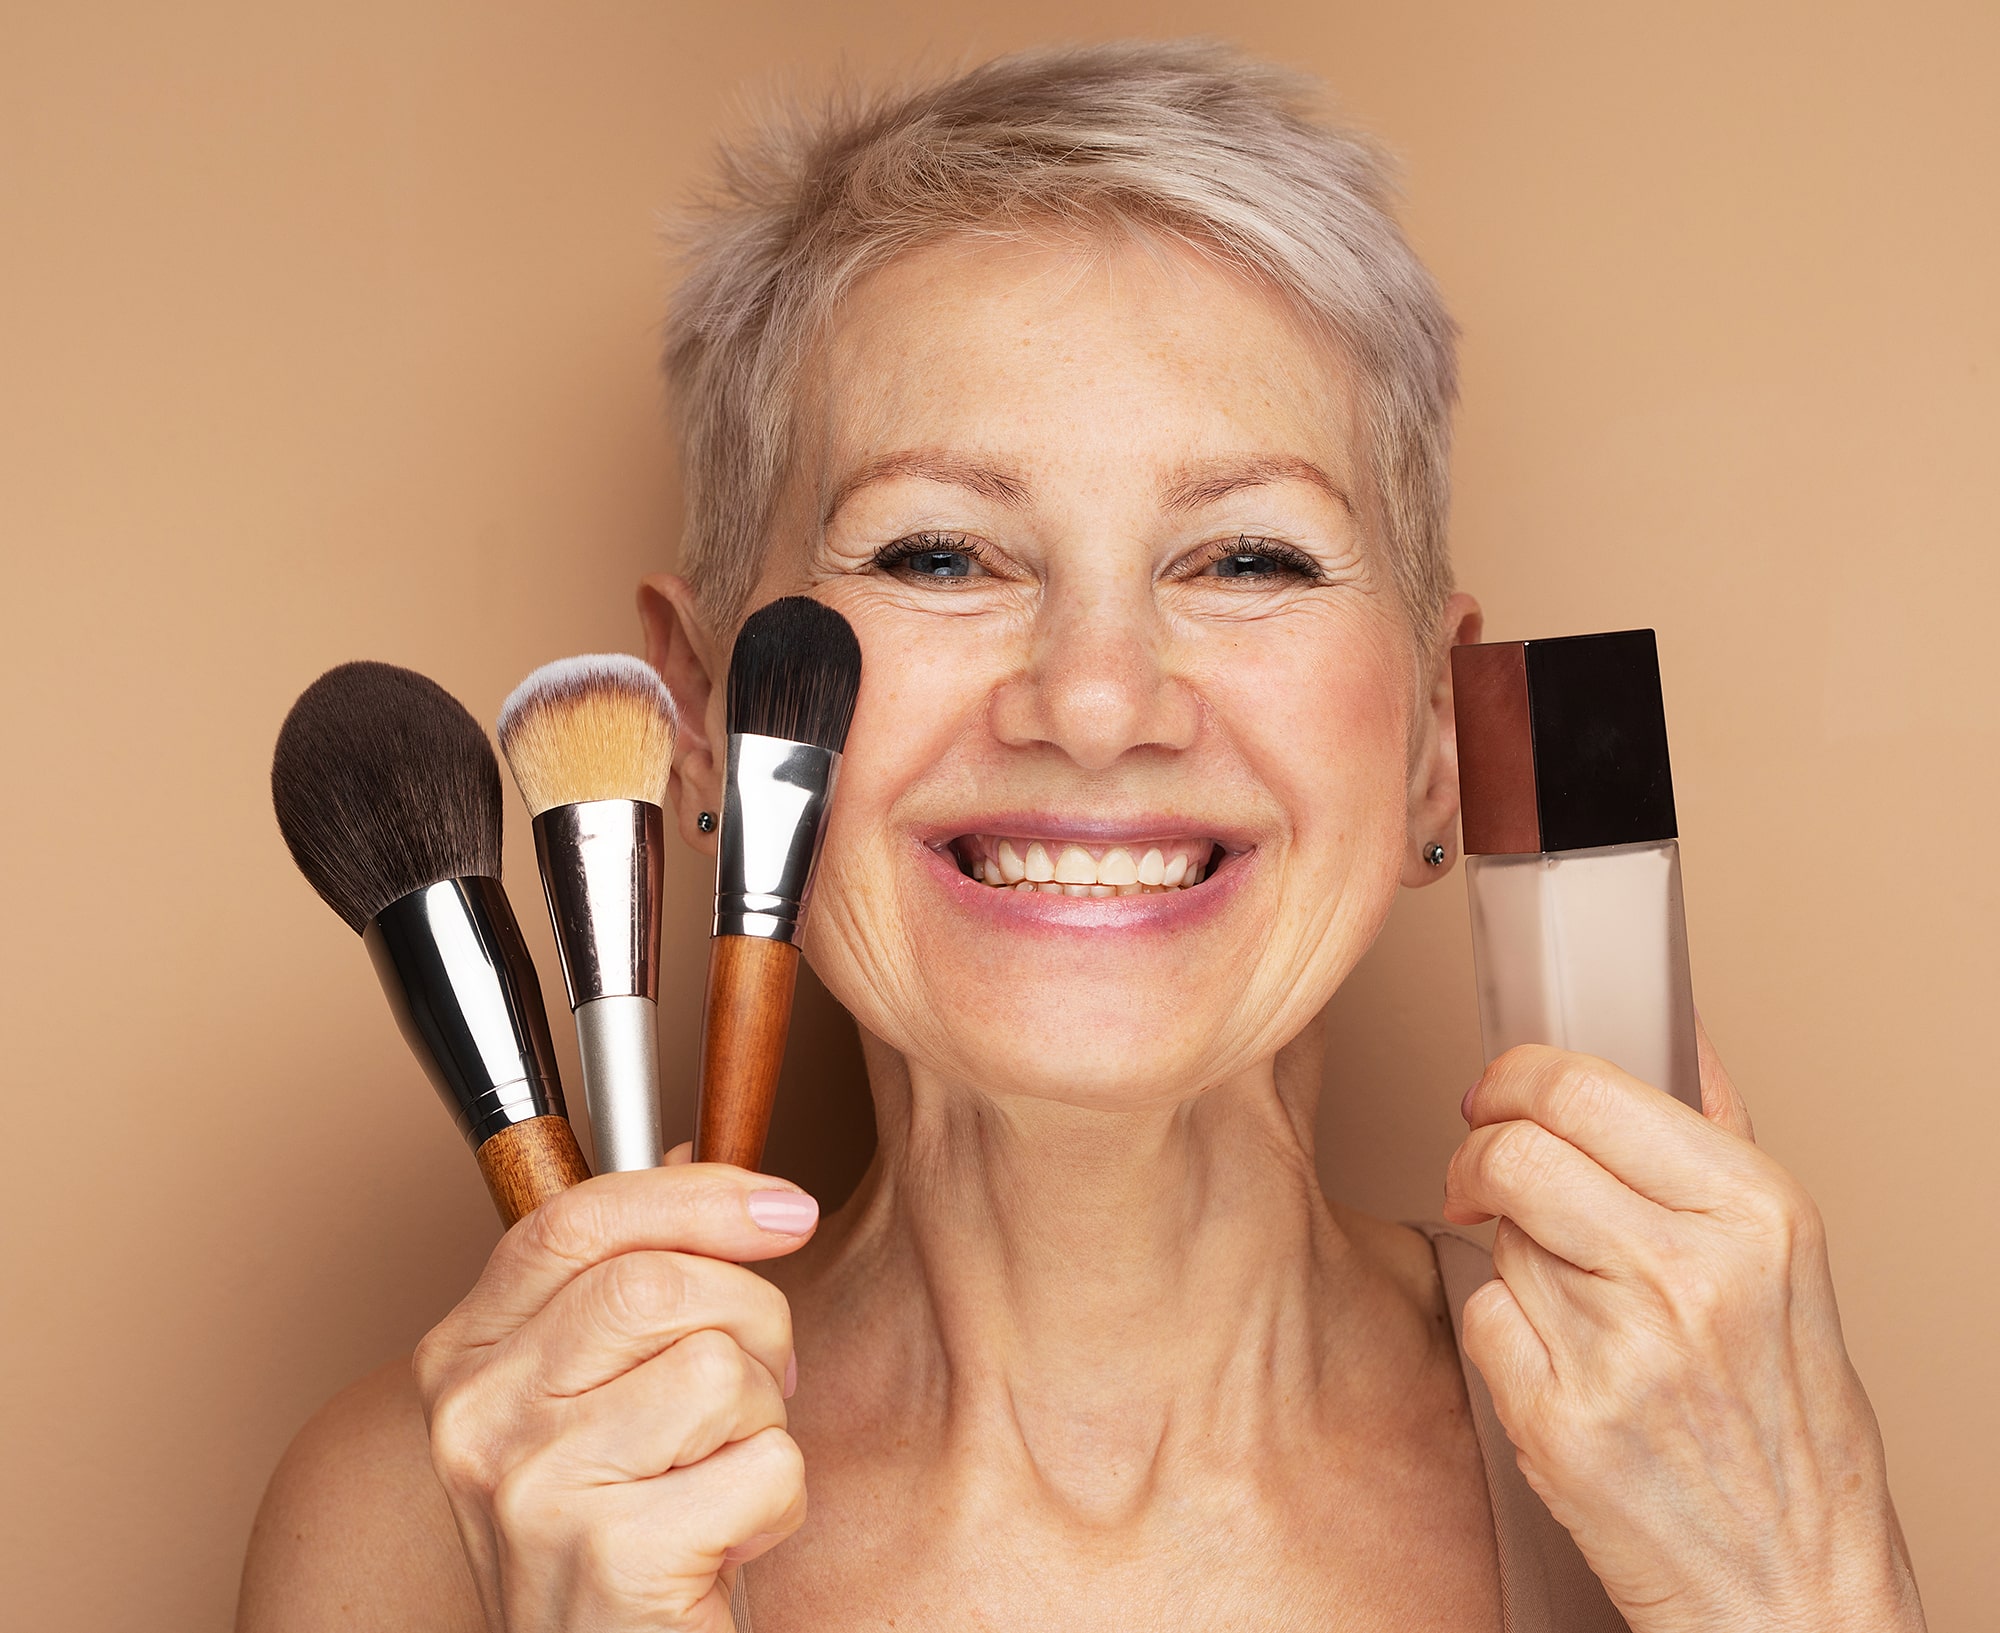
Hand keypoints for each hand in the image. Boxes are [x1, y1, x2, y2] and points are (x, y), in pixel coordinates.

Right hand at [413, 1148, 815, 1631]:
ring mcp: (529, 1491)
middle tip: (761, 1385)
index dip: (697, 1195)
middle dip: (753, 1321)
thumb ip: (624, 1278)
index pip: (575, 1219)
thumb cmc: (620, 1537)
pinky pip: (763, 1466)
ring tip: (719, 1477)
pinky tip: (724, 1546)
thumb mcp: (599, 1398)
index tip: (785, 1208)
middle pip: (659, 1282)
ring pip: (718, 1367)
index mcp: (463, 1357)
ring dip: (762, 1422)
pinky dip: (776, 1504)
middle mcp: (474, 1417)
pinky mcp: (608, 1559)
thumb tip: (692, 1153)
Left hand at [1443, 1025, 1924, 1631]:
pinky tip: (1560, 1362)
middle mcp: (1690, 1271)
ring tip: (1575, 1298)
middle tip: (1483, 1173)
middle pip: (1513, 1149)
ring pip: (1494, 1233)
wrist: (1796, 1585)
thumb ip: (1718, 1132)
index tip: (1498, 1093)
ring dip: (1509, 1251)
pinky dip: (1502, 1331)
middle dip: (1480, 1152)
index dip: (1514, 1079)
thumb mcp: (1783, 1259)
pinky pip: (1481, 1317)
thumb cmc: (1790, 1423)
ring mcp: (1620, 1349)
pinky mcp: (1559, 1420)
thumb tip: (1676, 1026)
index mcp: (1755, 1211)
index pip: (1580, 1087)